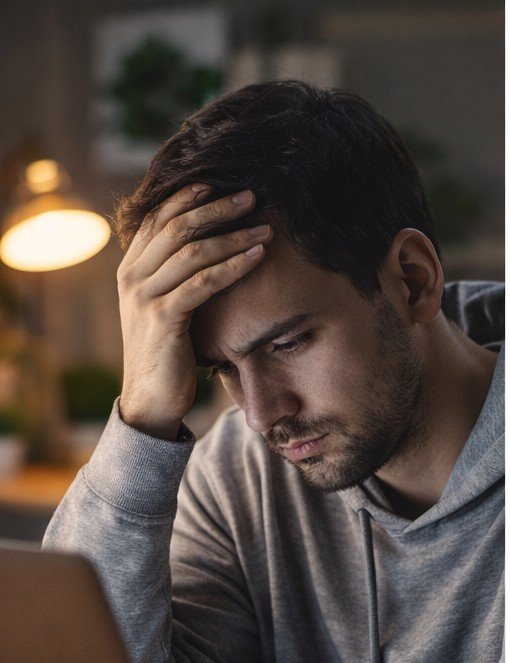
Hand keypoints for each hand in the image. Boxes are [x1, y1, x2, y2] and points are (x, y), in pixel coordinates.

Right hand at [117, 184, 272, 439]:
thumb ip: (173, 278)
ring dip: (233, 235)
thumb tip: (204, 248)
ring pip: (192, 250)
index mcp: (130, 269)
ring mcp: (145, 296)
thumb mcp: (164, 308)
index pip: (157, 217)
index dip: (188, 196)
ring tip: (264, 228)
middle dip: (217, 207)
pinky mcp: (164, 317)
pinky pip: (203, 282)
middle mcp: (132, 277)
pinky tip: (256, 258)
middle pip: (177, 225)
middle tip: (251, 196)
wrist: (150, 400)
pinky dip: (233, 266)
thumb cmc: (166, 354)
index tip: (220, 183)